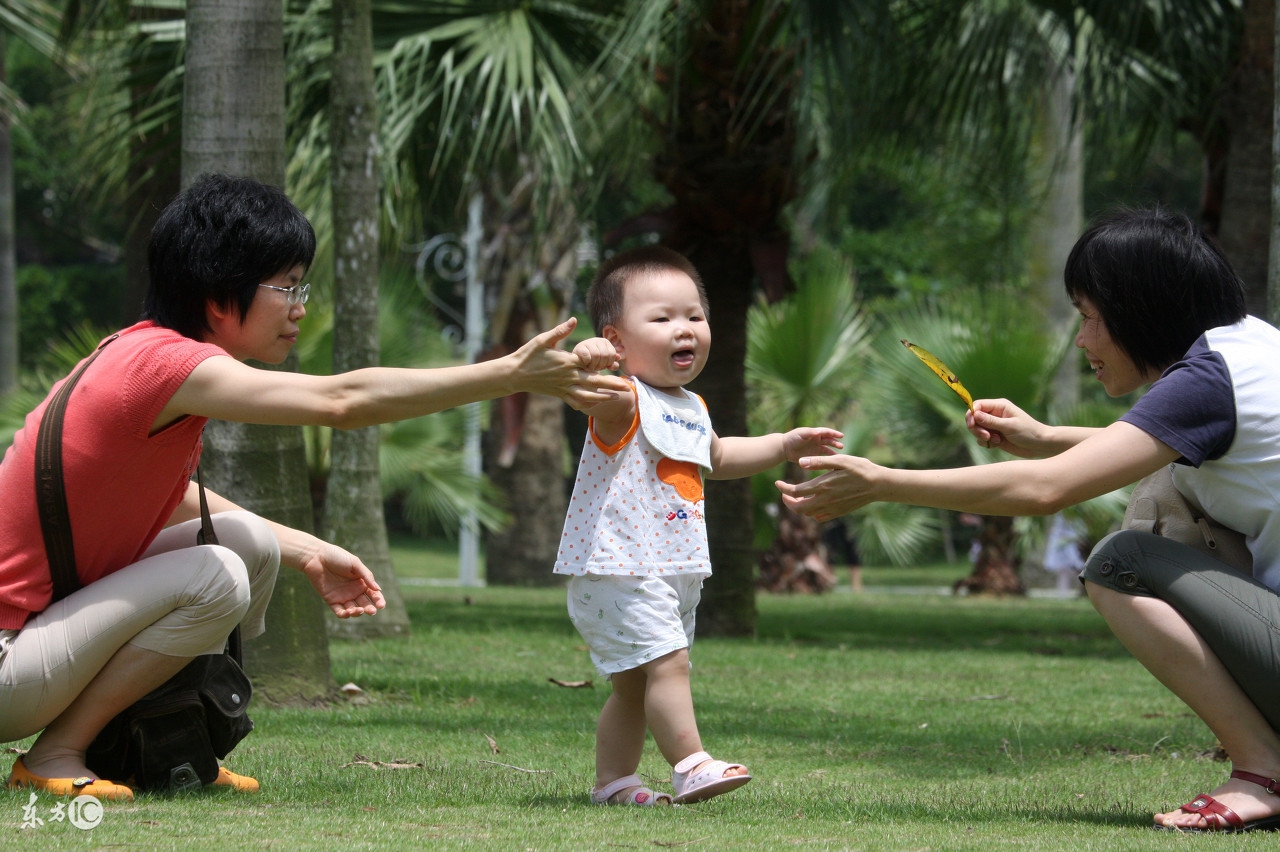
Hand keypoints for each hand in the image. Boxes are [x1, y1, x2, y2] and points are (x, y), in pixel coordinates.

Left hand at [296, 541, 386, 617]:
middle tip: (371, 611)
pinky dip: (344, 615)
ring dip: (357, 613)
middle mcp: (353, 590)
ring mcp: (342, 596)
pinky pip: (339, 611)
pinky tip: (348, 613)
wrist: (316, 557)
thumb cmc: (337, 556)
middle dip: (369, 609)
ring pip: (353, 610)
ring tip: (358, 610)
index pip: (373, 594)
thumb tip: (378, 589)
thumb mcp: (355, 563)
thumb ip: (367, 576)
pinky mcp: (331, 600)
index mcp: (361, 582)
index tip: (381, 606)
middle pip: (364, 604)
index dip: (378, 600)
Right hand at [510, 318, 629, 408]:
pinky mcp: (559, 394)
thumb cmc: (528, 355)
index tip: (617, 362)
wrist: (514, 374)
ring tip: (616, 397)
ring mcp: (564, 387)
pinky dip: (586, 403)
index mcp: (567, 362)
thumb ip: (560, 330)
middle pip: (594, 382)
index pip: (591, 363)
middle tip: (627, 387)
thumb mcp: (543, 339)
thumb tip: (574, 319)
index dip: (605, 364)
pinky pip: (575, 401)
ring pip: (587, 395)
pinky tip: (595, 404)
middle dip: (612, 385)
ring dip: (603, 396)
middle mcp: (568, 376)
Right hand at [573, 337, 620, 372]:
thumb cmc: (593, 362)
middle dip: (601, 365)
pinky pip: (587, 356)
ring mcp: (588, 342)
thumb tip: (618, 357)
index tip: (603, 366)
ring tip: (590, 367)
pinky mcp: (580, 347)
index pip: (612, 354)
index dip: (608, 363)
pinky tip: (585, 364)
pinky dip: (587, 362)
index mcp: (605, 342)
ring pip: (596, 355)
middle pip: (605, 355)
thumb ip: (612, 362)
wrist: (577, 363)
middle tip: (596, 368)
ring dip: (593, 365)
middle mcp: (598, 340)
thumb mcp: (604, 363)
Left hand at [775, 454, 881, 521]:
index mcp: (823, 486)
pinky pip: (820, 517)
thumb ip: (818, 461)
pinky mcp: (839, 512)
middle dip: (787, 501)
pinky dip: (812, 512)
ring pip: (808, 514)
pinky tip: (813, 503)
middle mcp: (825, 500)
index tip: (778, 483)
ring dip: (799, 507)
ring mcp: (832, 508)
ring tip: (797, 497)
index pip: (794, 492)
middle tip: (785, 493)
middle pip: (798, 508)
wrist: (878, 484)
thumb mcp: (839, 460)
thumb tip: (800, 462)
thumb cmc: (859, 468)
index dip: (783, 489)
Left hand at [782, 427, 843, 462]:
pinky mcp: (814, 456)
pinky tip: (832, 465)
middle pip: (829, 441)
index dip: (834, 434)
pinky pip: (822, 458)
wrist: (784, 447)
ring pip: (827, 450)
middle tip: (841, 446)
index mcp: (815, 433)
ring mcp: (816, 448)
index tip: (841, 436)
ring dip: (833, 452)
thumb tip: (819, 431)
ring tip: (838, 456)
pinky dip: (828, 460)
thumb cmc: (792, 438)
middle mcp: (818, 440)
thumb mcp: (801, 433)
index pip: (827, 432)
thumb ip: (810, 432)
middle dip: (835, 443)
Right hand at [966, 398, 1046, 457]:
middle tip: (986, 436)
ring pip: (977, 429)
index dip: (971, 414)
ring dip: (982, 437)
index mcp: (999, 406)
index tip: (972, 425)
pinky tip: (998, 444)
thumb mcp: (1009, 426)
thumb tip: (974, 414)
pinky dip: (987, 443)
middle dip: (977, 428)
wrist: (1040, 445)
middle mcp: (995, 414)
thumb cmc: (1028, 432)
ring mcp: (994, 426)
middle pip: (974, 418)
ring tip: (996, 440)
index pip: (978, 405)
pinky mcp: (995, 436)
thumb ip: (991, 421)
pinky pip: (982, 439)